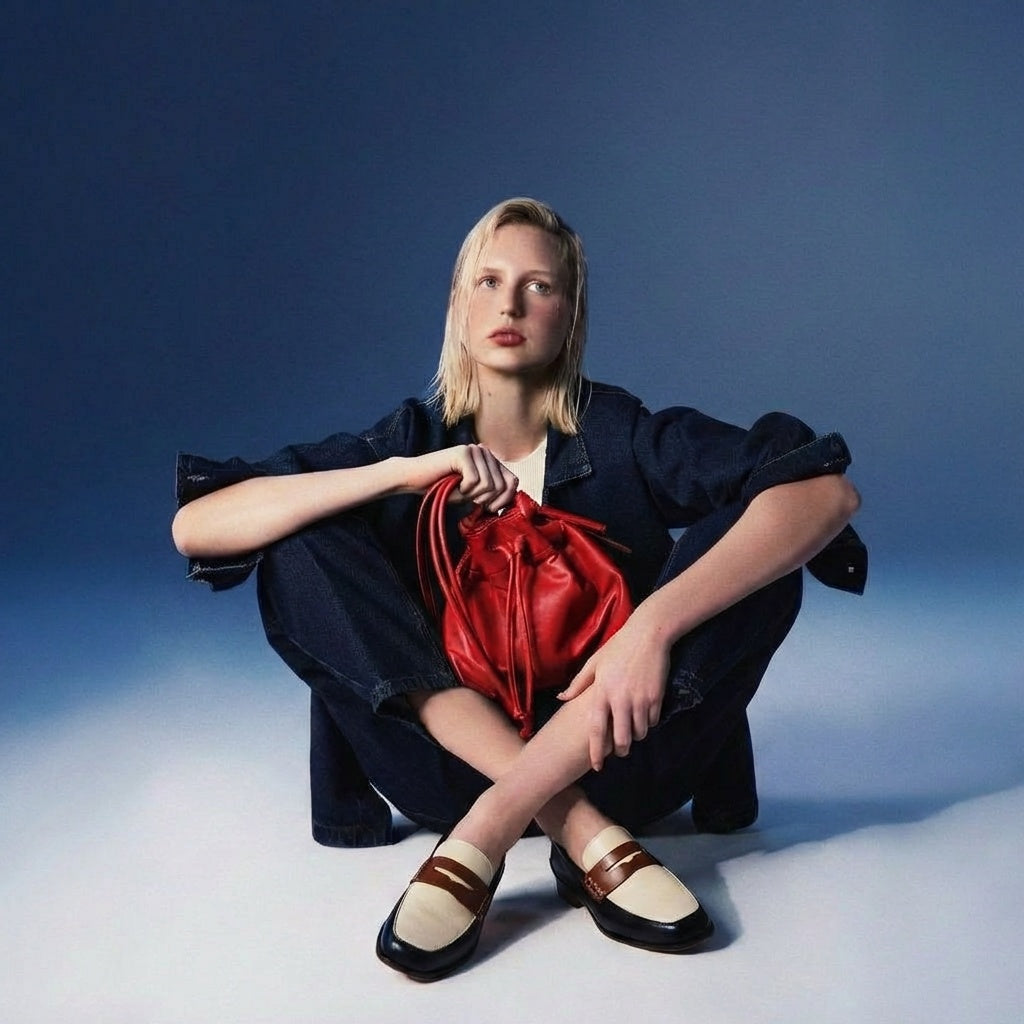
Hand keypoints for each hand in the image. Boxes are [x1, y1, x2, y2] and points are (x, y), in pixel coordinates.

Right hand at [402, 444, 517, 512]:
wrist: (415, 479)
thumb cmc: (443, 488)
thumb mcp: (473, 494)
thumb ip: (492, 493)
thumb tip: (512, 500)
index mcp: (490, 460)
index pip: (513, 481)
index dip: (505, 499)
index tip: (489, 509)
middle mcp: (485, 452)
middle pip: (503, 485)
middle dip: (486, 499)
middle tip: (469, 499)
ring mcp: (475, 450)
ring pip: (490, 484)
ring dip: (473, 495)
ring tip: (459, 489)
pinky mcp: (463, 453)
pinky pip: (475, 481)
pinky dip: (464, 489)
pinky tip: (453, 484)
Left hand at [557, 614, 671, 771]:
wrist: (648, 634)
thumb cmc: (618, 647)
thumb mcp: (594, 663)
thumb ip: (578, 684)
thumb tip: (561, 699)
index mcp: (601, 692)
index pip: (596, 729)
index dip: (596, 751)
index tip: (597, 766)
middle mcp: (620, 699)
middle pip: (621, 739)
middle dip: (621, 750)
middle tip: (620, 751)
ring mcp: (640, 700)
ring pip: (639, 733)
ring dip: (636, 736)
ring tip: (632, 730)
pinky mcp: (656, 698)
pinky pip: (652, 721)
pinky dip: (648, 723)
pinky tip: (644, 715)